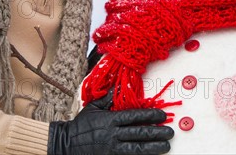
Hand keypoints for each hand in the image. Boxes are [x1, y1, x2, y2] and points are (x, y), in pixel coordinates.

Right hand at [48, 90, 173, 154]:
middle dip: (157, 132)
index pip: (135, 116)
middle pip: (140, 133)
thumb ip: (108, 98)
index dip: (151, 116)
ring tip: (166, 146)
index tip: (162, 116)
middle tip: (170, 132)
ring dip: (154, 147)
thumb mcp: (93, 108)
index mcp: (110, 119)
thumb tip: (120, 87)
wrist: (64, 145)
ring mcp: (112, 148)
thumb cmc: (80, 125)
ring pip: (137, 148)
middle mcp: (113, 134)